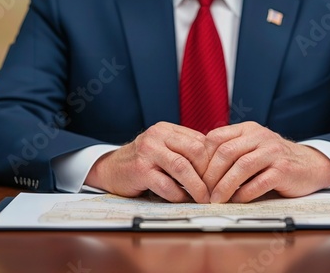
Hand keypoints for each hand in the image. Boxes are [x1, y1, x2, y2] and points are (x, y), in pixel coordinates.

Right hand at [85, 122, 209, 202]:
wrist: (109, 168)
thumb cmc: (142, 161)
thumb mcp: (163, 148)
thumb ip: (184, 151)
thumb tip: (216, 165)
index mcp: (167, 129)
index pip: (200, 141)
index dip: (214, 161)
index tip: (220, 177)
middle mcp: (157, 136)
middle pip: (195, 150)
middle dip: (209, 173)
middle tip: (215, 189)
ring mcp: (148, 152)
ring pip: (183, 167)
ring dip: (197, 187)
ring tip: (204, 198)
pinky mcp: (140, 170)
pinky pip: (166, 185)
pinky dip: (178, 195)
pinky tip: (183, 200)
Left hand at [203, 122, 329, 202]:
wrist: (311, 165)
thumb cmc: (274, 159)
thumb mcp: (252, 147)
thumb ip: (230, 151)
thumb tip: (199, 169)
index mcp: (248, 129)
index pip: (216, 137)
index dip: (202, 158)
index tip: (195, 175)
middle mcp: (260, 137)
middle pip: (226, 152)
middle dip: (210, 175)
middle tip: (203, 192)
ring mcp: (273, 152)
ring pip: (241, 167)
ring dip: (225, 186)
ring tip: (216, 200)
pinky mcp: (284, 170)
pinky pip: (259, 182)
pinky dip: (244, 194)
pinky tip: (237, 201)